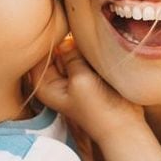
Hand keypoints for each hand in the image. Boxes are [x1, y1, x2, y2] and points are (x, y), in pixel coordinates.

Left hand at [30, 37, 145, 142]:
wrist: (123, 124)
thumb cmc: (98, 109)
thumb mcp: (80, 80)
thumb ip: (70, 56)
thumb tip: (65, 39)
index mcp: (45, 84)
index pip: (37, 54)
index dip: (47, 42)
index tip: (62, 35)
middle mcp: (55, 80)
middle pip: (54, 50)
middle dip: (65, 44)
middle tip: (80, 46)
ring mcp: (72, 76)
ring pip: (71, 51)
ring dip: (80, 48)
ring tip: (92, 53)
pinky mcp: (88, 74)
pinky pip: (85, 56)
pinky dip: (90, 53)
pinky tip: (99, 55)